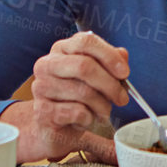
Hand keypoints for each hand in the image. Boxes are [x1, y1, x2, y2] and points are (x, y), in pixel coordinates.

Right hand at [14, 32, 129, 162]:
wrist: (56, 124)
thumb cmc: (79, 96)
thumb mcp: (97, 76)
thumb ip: (110, 62)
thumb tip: (122, 55)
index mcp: (62, 49)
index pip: (85, 42)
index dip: (109, 56)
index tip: (124, 72)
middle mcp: (47, 64)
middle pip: (84, 66)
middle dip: (110, 85)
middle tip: (122, 98)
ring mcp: (41, 87)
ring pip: (84, 92)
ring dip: (102, 106)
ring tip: (103, 111)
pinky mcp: (42, 111)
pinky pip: (77, 112)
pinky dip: (89, 118)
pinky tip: (85, 119)